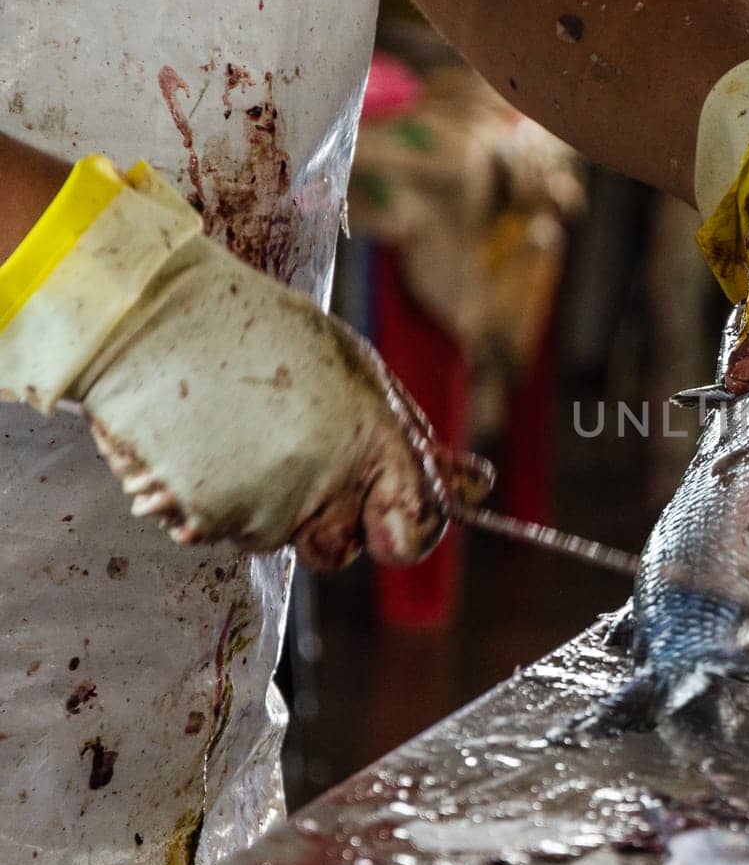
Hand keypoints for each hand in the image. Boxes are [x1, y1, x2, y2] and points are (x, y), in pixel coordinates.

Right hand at [0, 155, 489, 568]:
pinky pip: (222, 530)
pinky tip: (206, 442)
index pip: (411, 535)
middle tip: (298, 452)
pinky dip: (215, 498)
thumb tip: (476, 487)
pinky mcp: (201, 520)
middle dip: (331, 517)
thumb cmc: (265, 333)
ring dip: (266, 499)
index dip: (408, 532)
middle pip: (341, 549)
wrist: (155, 316)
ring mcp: (259, 509)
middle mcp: (320, 488)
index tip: (396, 519)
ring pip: (277, 536)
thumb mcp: (360, 372)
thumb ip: (411, 439)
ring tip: (242, 430)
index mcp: (371, 444)